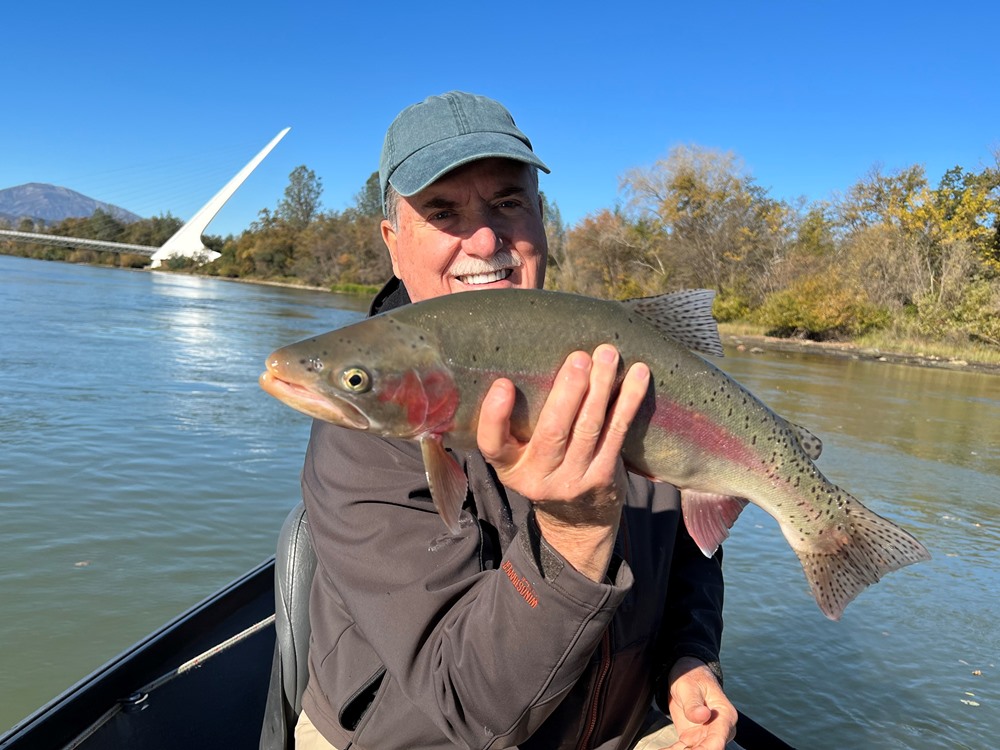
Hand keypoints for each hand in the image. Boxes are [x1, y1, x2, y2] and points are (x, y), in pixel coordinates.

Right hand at [477, 345, 649, 579]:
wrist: (577, 522)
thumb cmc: (545, 471)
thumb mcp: (520, 459)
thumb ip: (517, 426)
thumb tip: (530, 360)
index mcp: (510, 467)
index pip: (492, 445)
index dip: (495, 416)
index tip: (503, 384)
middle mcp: (539, 476)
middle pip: (552, 431)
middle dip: (568, 391)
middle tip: (579, 358)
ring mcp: (574, 478)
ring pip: (588, 427)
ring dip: (601, 387)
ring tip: (607, 356)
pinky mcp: (604, 475)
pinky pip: (617, 433)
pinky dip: (628, 401)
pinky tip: (638, 376)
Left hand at [664, 657, 736, 749]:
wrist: (686, 676)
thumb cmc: (692, 677)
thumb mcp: (689, 686)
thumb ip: (694, 703)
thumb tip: (703, 716)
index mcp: (724, 715)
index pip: (719, 737)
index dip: (709, 748)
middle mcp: (719, 729)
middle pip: (708, 748)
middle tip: (678, 749)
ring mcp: (706, 736)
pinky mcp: (692, 739)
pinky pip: (683, 749)